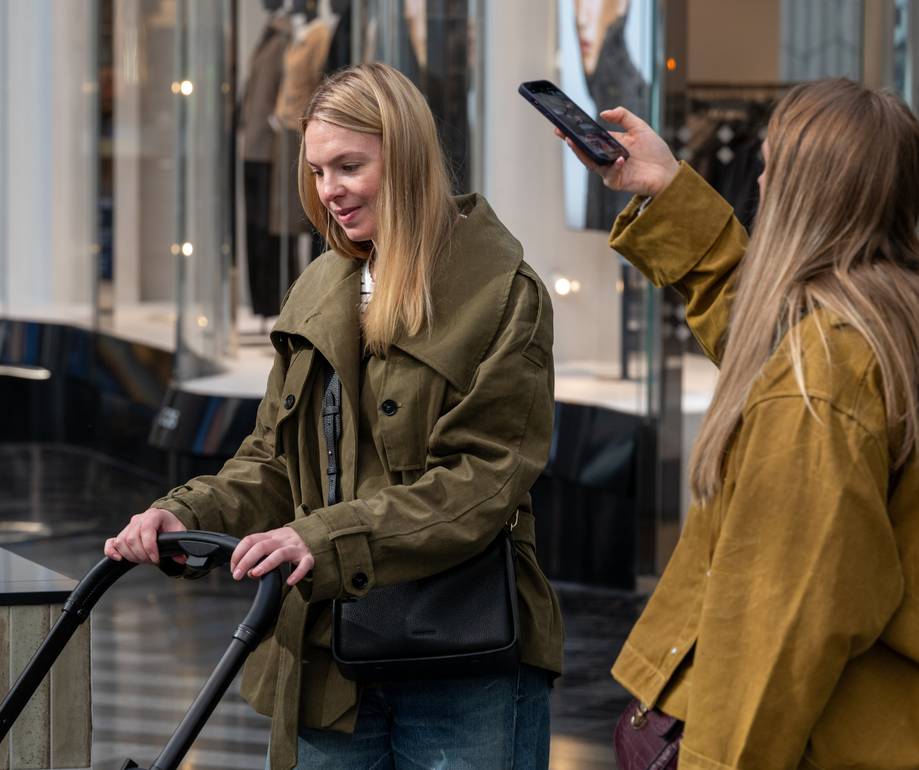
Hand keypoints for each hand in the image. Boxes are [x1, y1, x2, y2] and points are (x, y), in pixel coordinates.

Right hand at [105, 507, 186, 563]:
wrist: (164, 518)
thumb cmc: (170, 524)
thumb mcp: (179, 531)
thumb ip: (180, 544)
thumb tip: (181, 559)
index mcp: (153, 515)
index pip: (146, 531)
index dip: (150, 548)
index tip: (156, 559)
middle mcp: (138, 519)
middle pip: (132, 539)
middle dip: (142, 555)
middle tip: (152, 561)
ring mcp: (128, 526)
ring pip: (122, 542)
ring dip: (131, 556)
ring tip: (143, 560)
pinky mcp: (122, 534)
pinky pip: (111, 543)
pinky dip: (111, 552)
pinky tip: (119, 559)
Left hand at [230, 526, 314, 585]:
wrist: (317, 534)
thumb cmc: (290, 543)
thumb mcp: (273, 544)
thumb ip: (260, 556)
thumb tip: (248, 571)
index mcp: (272, 536)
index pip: (250, 540)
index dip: (238, 553)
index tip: (233, 567)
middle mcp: (283, 540)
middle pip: (261, 546)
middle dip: (246, 560)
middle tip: (237, 575)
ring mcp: (296, 548)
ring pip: (280, 554)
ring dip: (266, 564)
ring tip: (255, 574)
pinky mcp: (309, 557)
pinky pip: (304, 565)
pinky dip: (297, 573)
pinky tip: (290, 581)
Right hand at [557, 106, 679, 196]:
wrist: (667, 171)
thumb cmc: (655, 150)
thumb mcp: (639, 127)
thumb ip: (623, 116)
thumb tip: (603, 113)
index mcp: (610, 144)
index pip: (589, 138)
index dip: (576, 132)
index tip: (563, 125)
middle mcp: (607, 157)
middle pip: (585, 151)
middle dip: (573, 143)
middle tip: (563, 134)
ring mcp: (610, 171)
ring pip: (591, 163)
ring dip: (582, 154)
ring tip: (575, 142)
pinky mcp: (617, 182)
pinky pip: (610, 174)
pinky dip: (614, 167)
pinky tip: (620, 160)